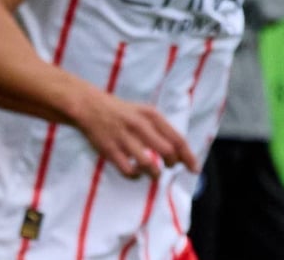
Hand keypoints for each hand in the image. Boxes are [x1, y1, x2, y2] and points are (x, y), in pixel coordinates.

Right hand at [71, 90, 198, 179]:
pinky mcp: (110, 150)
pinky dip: (136, 176)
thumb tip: (181, 153)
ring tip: (153, 173)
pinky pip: (129, 172)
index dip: (188, 156)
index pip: (177, 139)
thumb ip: (162, 130)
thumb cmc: (121, 112)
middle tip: (168, 165)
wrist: (89, 106)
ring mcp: (124, 139)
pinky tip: (136, 172)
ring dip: (155, 174)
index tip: (194, 168)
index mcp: (151, 116)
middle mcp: (139, 126)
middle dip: (172, 163)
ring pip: (149, 165)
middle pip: (167, 152)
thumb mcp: (144, 113)